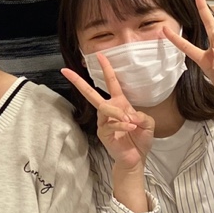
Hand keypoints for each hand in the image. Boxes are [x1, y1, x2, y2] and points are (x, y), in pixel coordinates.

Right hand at [62, 58, 153, 173]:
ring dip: (119, 113)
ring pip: (105, 108)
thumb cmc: (140, 138)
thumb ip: (141, 115)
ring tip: (131, 122)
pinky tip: (130, 128)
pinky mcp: (103, 133)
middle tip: (66, 71)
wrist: (136, 158)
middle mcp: (108, 110)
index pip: (111, 82)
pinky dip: (122, 125)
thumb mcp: (147, 122)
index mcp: (119, 103)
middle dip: (78, 82)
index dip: (106, 68)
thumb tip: (129, 116)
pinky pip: (111, 124)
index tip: (99, 54)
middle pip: (90, 93)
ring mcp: (103, 122)